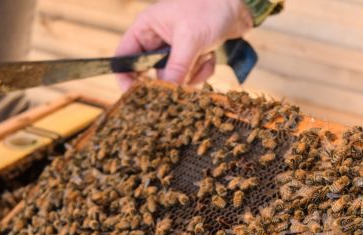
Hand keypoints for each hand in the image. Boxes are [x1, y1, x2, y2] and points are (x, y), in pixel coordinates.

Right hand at [115, 0, 252, 89]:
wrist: (237, 5)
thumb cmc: (209, 9)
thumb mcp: (190, 39)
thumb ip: (176, 67)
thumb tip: (165, 91)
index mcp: (146, 28)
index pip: (124, 57)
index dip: (125, 77)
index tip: (133, 97)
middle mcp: (157, 39)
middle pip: (151, 72)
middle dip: (169, 79)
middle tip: (179, 84)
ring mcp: (174, 49)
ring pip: (174, 78)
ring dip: (191, 73)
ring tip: (204, 55)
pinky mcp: (191, 56)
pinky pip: (191, 75)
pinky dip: (203, 70)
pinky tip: (211, 55)